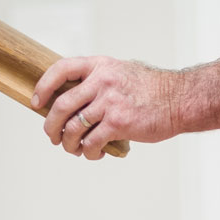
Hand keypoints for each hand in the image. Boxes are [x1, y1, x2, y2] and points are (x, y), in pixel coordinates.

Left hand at [33, 56, 182, 158]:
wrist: (181, 100)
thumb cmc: (154, 90)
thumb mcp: (123, 72)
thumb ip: (100, 80)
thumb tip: (76, 99)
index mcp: (101, 66)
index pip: (61, 69)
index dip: (43, 86)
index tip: (37, 102)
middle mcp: (102, 81)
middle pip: (61, 105)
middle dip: (51, 126)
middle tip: (53, 136)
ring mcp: (110, 102)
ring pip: (73, 128)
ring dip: (68, 144)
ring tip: (73, 149)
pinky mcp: (119, 124)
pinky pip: (92, 142)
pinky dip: (89, 152)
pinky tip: (95, 153)